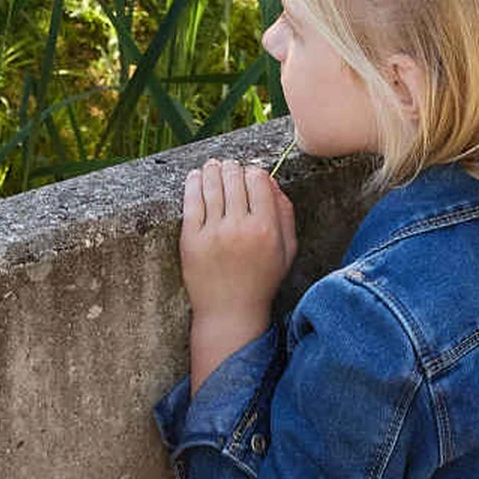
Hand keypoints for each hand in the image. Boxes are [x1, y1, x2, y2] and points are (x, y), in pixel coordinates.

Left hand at [180, 155, 296, 364]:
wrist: (230, 311)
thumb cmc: (261, 280)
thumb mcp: (287, 250)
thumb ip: (285, 213)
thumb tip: (271, 180)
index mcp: (266, 228)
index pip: (258, 180)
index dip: (254, 173)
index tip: (250, 176)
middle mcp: (239, 228)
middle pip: (234, 178)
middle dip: (232, 168)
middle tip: (229, 167)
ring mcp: (213, 233)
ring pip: (211, 185)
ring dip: (212, 170)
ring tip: (213, 166)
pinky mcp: (191, 239)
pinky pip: (191, 202)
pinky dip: (193, 183)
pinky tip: (195, 177)